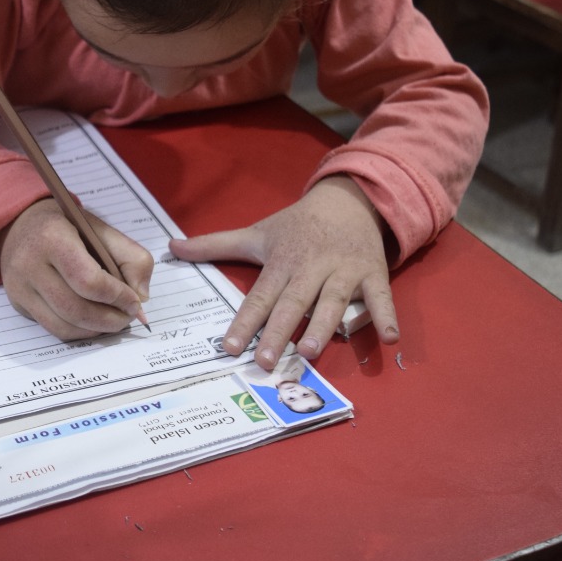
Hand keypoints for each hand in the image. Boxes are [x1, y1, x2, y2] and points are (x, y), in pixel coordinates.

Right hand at [0, 198, 152, 340]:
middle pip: (75, 309)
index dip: (117, 296)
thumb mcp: (102, 229)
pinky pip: (53, 328)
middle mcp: (29, 264)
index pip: (88, 280)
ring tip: (114, 321)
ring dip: (96, 330)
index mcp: (52, 238)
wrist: (22, 224)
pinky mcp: (17, 303)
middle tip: (128, 317)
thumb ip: (131, 257)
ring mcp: (19, 287)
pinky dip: (79, 331)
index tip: (135, 301)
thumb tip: (141, 297)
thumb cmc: (67, 227)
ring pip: (63, 326)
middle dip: (109, 319)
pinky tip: (93, 322)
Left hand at [169, 175, 395, 368]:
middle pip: (293, 302)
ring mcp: (344, 271)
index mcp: (282, 261)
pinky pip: (381, 297)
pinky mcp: (373, 273)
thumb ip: (215, 244)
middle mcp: (311, 267)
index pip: (259, 295)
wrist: (348, 199)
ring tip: (311, 351)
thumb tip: (172, 246)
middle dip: (278, 331)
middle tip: (266, 360)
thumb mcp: (257, 232)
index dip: (244, 321)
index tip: (229, 346)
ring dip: (324, 325)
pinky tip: (389, 339)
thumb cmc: (297, 225)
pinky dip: (386, 316)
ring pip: (333, 300)